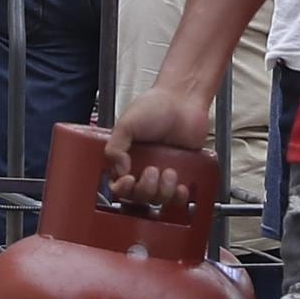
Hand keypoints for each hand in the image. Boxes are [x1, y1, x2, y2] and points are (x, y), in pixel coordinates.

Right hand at [109, 81, 210, 207]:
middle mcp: (142, 168)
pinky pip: (178, 198)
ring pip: (158, 199)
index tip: (129, 180)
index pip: (118, 186)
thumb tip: (118, 171)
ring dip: (163, 191)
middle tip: (152, 171)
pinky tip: (181, 187)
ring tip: (169, 172)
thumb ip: (115, 147)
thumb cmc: (155, 105)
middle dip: (145, 190)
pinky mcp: (183, 173)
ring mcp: (162, 172)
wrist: (184, 99)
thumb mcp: (126, 124)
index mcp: (125, 158)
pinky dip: (179, 198)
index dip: (122, 189)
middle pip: (138, 197)